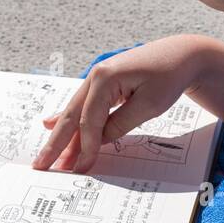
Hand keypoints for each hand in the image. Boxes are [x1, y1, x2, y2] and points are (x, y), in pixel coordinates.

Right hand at [32, 35, 223, 172]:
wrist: (182, 54)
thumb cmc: (170, 75)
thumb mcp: (149, 105)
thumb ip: (120, 124)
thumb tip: (99, 140)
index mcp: (105, 78)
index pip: (89, 120)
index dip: (85, 147)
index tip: (81, 168)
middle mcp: (96, 75)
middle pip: (72, 115)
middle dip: (57, 143)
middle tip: (41, 165)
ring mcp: (98, 77)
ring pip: (76, 111)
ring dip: (63, 136)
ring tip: (49, 157)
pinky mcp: (105, 82)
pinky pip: (85, 106)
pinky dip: (71, 120)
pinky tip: (51, 126)